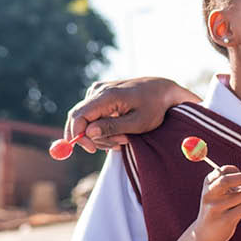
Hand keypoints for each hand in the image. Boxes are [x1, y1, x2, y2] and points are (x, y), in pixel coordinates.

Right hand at [64, 77, 201, 152]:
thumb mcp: (137, 122)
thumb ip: (112, 127)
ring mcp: (98, 91)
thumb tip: (87, 133)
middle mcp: (98, 90)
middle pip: (78, 119)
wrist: (162, 90)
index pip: (78, 116)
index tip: (91, 149)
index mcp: (107, 95)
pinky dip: (103, 128)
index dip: (78, 136)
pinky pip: (93, 116)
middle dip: (93, 138)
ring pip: (86, 121)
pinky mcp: (100, 95)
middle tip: (116, 145)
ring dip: (102, 135)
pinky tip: (120, 131)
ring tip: (124, 137)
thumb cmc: (154, 107)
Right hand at [190, 165, 240, 240]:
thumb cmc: (218, 210)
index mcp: (208, 185)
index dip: (234, 171)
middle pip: (227, 180)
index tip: (236, 179)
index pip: (223, 170)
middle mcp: (209, 194)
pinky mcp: (225, 220)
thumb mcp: (225, 195)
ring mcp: (216, 208)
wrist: (204, 235)